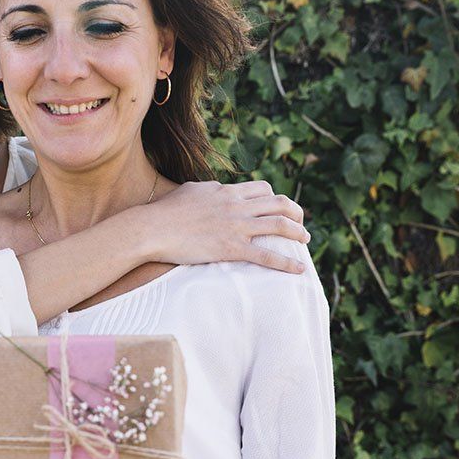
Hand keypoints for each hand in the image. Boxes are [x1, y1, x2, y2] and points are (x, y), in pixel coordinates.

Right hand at [144, 180, 310, 273]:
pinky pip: (267, 256)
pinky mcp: (232, 248)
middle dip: (295, 212)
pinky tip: (299, 269)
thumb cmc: (165, 212)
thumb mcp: (190, 191)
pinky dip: (287, 263)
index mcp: (227, 191)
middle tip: (300, 222)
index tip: (277, 208)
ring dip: (298, 233)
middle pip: (279, 203)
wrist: (152, 228)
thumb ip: (208, 191)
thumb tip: (213, 191)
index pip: (262, 189)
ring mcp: (236, 227)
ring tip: (305, 240)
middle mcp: (237, 206)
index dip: (274, 198)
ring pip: (280, 225)